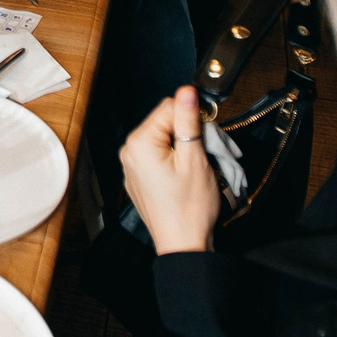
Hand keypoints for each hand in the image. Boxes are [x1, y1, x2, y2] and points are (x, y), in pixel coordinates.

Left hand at [121, 88, 220, 253]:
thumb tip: (187, 92)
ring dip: (184, 146)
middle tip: (204, 155)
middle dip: (188, 133)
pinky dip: (175, 160)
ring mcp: (133, 166)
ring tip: (196, 168)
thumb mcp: (194, 158)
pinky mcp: (140, 177)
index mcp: (139, 143)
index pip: (169, 107)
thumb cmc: (189, 209)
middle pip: (165, 122)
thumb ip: (188, 121)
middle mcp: (130, 152)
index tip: (206, 134)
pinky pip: (159, 156)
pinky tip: (186, 177)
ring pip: (164, 139)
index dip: (193, 117)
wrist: (183, 244)